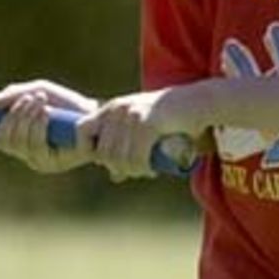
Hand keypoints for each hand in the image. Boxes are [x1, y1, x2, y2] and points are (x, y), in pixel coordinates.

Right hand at [0, 79, 97, 173]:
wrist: (93, 111)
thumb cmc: (64, 103)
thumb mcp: (36, 91)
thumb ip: (12, 95)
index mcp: (13, 136)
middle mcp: (23, 152)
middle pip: (3, 140)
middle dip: (14, 116)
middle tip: (31, 99)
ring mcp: (39, 160)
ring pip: (18, 144)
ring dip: (26, 118)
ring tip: (41, 103)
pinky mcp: (56, 163)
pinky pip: (37, 148)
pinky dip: (38, 127)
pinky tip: (46, 114)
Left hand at [81, 88, 204, 181]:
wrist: (197, 102)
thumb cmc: (171, 118)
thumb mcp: (143, 129)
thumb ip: (126, 148)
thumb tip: (115, 176)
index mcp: (111, 108)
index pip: (80, 131)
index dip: (90, 151)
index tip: (107, 162)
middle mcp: (117, 110)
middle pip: (103, 153)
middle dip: (119, 168)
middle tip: (136, 171)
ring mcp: (132, 116)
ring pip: (119, 158)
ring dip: (133, 171)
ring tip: (145, 171)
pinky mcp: (148, 124)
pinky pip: (136, 157)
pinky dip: (143, 168)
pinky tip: (151, 169)